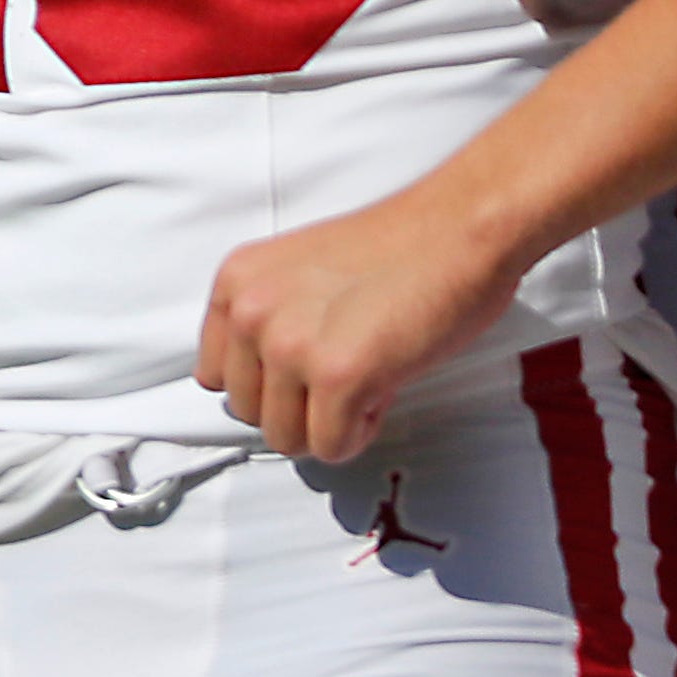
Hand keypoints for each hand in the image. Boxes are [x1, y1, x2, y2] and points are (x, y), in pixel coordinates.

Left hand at [195, 181, 530, 461]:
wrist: (459, 230)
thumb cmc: (400, 249)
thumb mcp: (300, 272)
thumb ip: (272, 318)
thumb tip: (265, 383)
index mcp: (237, 282)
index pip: (216, 375)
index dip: (267, 384)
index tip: (302, 373)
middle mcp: (251, 313)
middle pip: (249, 412)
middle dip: (299, 408)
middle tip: (346, 375)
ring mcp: (290, 345)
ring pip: (286, 438)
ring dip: (329, 424)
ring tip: (366, 379)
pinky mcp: (337, 376)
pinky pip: (330, 446)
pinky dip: (358, 434)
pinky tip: (383, 390)